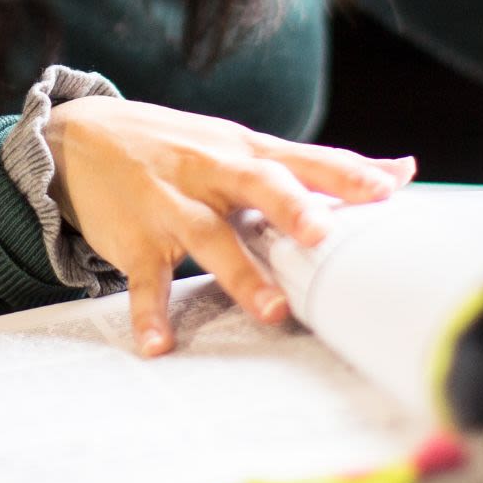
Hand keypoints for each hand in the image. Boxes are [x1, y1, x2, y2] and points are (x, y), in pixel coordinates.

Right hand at [45, 96, 415, 356]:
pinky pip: (143, 281)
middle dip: (291, 208)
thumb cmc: (181, 147)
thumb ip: (318, 166)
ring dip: (241, 274)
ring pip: (209, 237)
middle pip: (257, 184)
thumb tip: (402, 170)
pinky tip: (160, 345)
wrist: (81, 137)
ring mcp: (171, 206)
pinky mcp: (136, 241)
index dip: (344, 173)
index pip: (302, 159)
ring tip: (272, 312)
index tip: (386, 188)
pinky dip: (149, 314)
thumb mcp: (244, 145)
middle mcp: (210, 173)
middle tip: (324, 236)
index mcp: (244, 152)